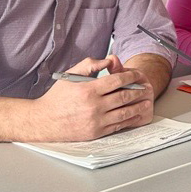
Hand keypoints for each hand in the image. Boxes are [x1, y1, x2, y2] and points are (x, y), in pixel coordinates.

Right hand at [29, 56, 153, 141]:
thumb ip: (90, 65)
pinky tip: (136, 115)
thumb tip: (109, 60)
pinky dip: (130, 120)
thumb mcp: (70, 75)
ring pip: (124, 113)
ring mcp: (96, 120)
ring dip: (138, 107)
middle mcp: (93, 106)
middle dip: (138, 92)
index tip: (138, 76)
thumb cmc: (57, 97)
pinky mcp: (96, 132)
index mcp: (88, 90)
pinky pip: (118, 125)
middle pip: (124, 97)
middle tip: (147, 88)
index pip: (117, 81)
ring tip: (147, 102)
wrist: (43, 121)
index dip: (131, 77)